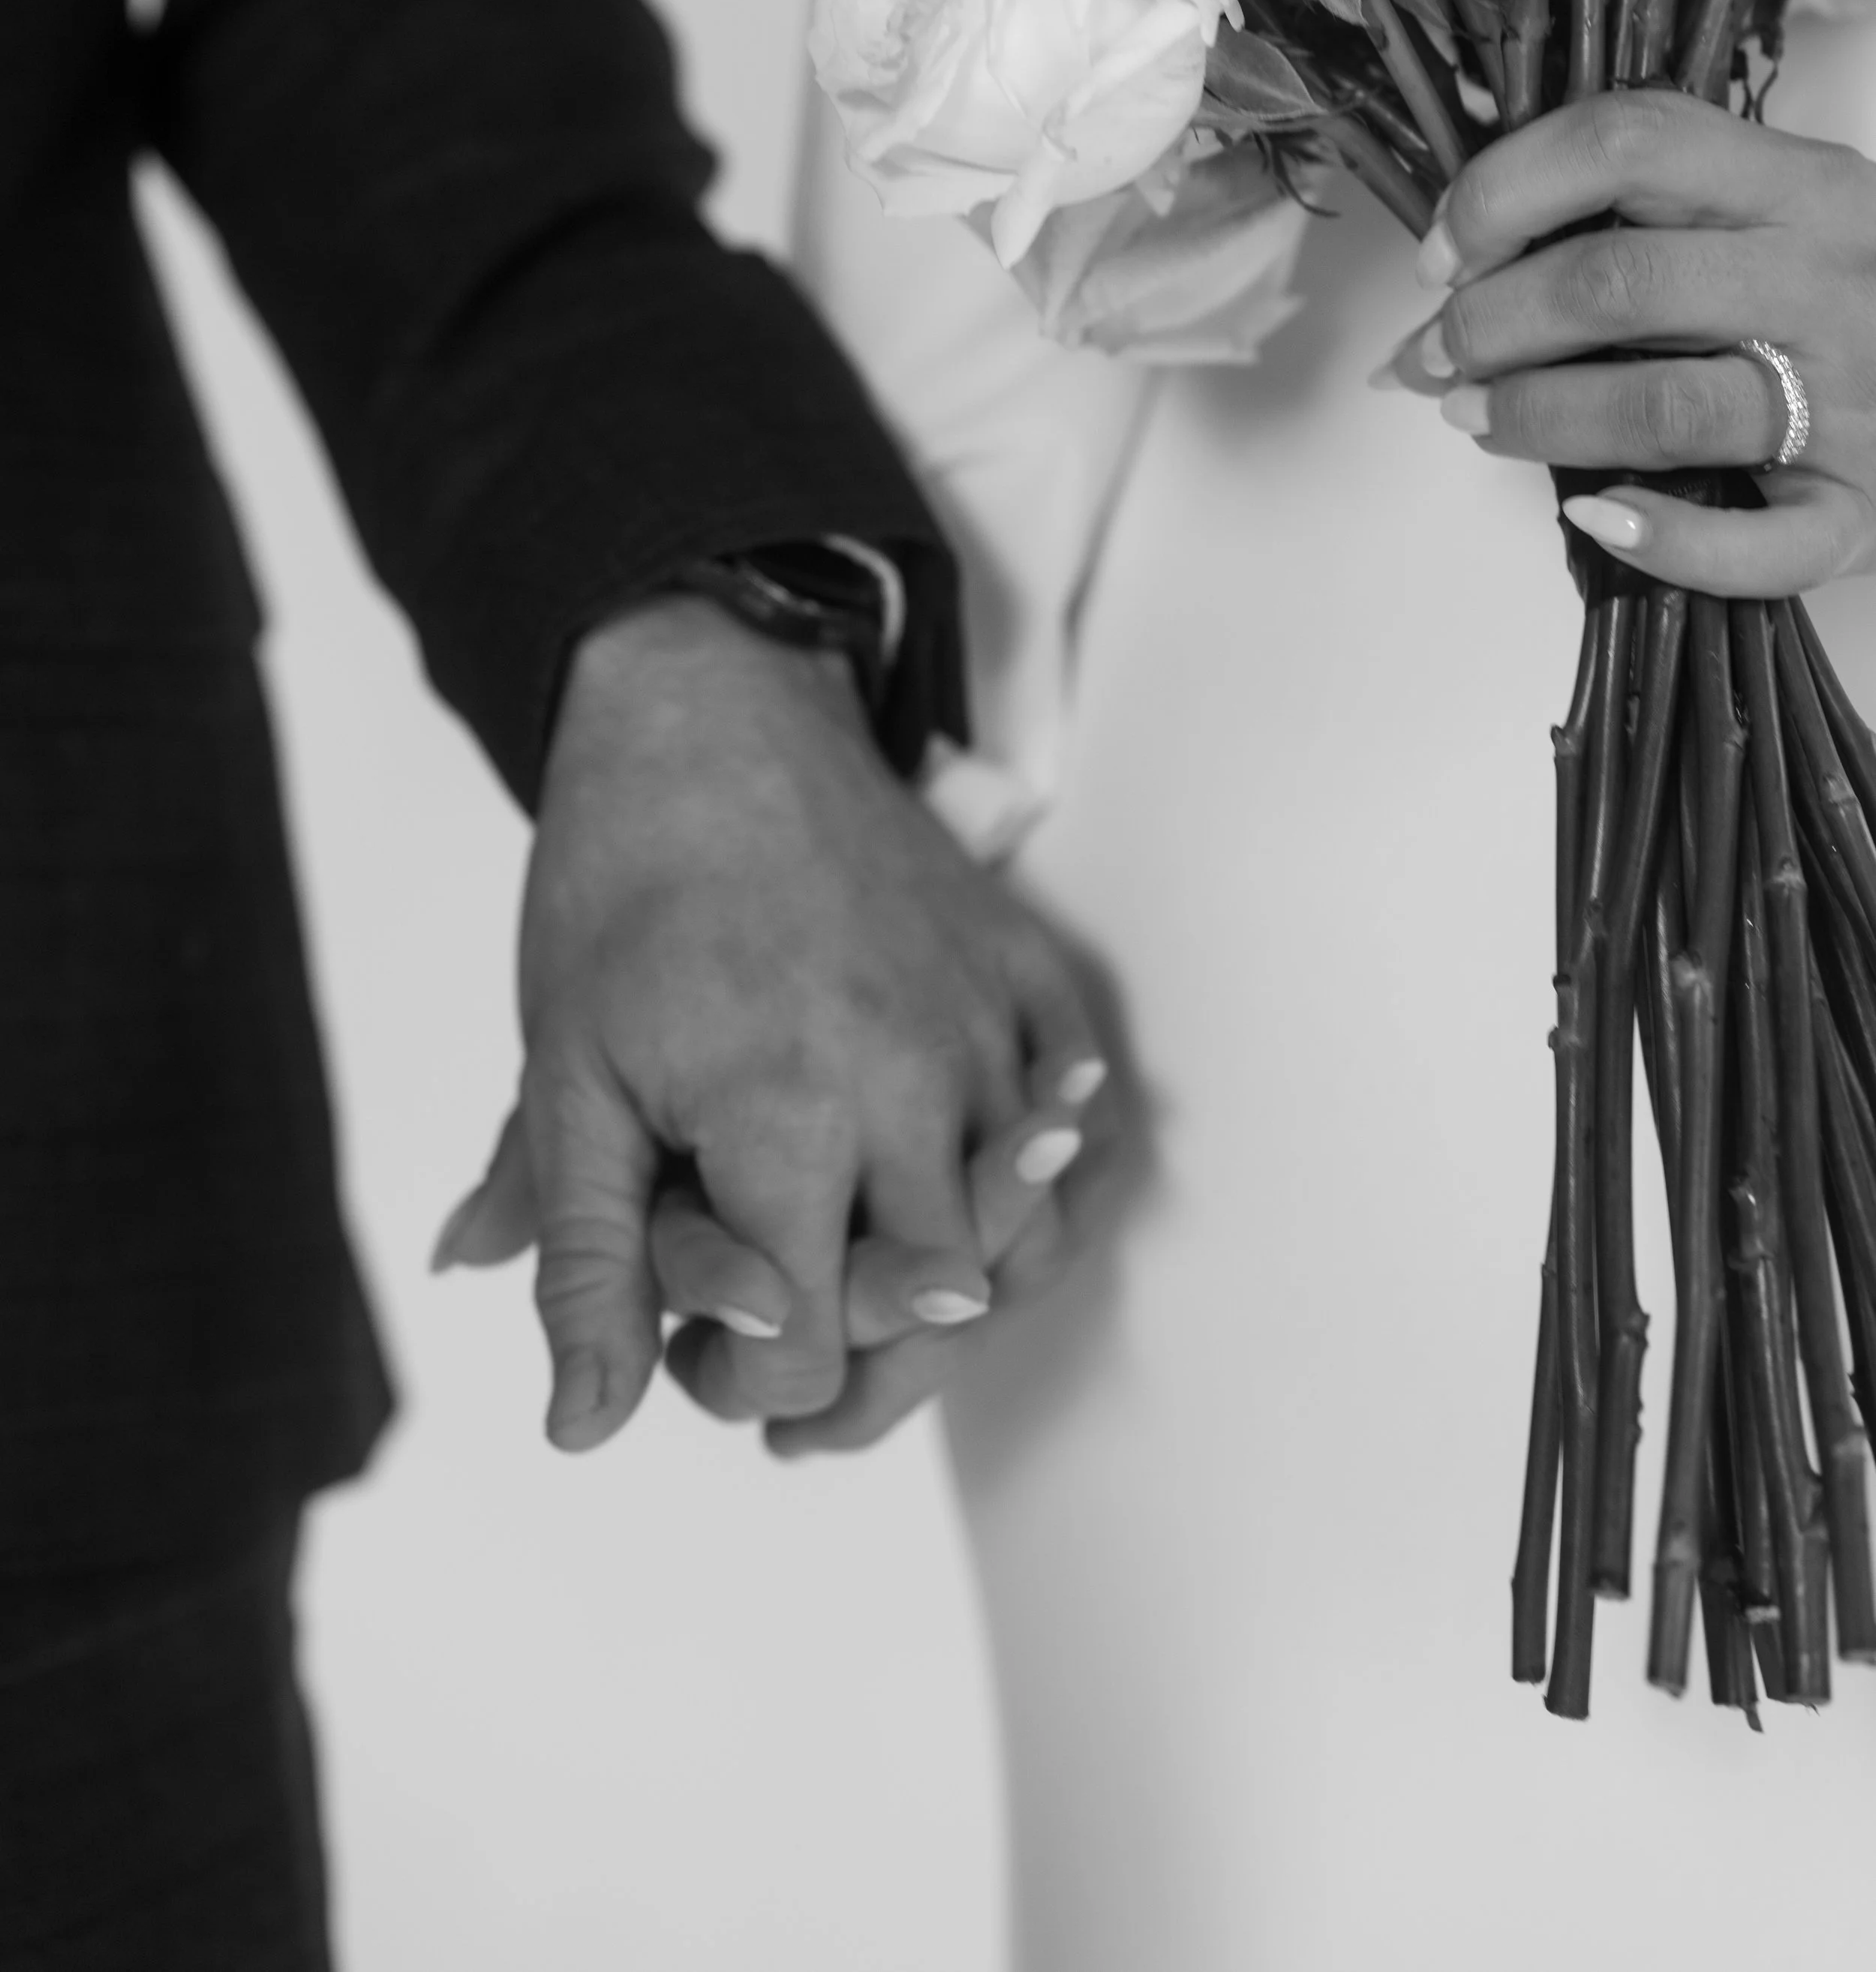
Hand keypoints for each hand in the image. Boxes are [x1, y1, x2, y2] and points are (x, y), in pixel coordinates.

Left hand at [432, 595, 1104, 1450]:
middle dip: (852, 1374)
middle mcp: (915, 1078)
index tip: (688, 1355)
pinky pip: (1085, 1132)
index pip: (806, 1343)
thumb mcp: (567, 1081)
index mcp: (787, 1113)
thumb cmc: (621, 893)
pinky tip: (970, 1215)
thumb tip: (582, 1430)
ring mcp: (989, 1022)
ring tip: (866, 1313)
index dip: (736, 1385)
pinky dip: (1045, 1198)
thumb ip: (584, 1262)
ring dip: (955, 1306)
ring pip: (1030, 1240)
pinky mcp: (1030, 973)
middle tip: (773, 1372)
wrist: (711, 716)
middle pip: (936, 1315)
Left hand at [1382, 84, 1875, 592]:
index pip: (1626, 142)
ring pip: (1663, 408)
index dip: (1503, 195)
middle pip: (1619, 286)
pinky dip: (1663, 539)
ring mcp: (1854, 400)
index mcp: (1799, 183)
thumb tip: (1449, 264)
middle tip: (1434, 359)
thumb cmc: (1844, 291)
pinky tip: (1596, 515)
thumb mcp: (1774, 211)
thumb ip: (1648, 216)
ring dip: (1538, 418)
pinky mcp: (1862, 510)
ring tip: (1477, 420)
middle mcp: (1828, 279)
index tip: (1441, 255)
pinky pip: (1757, 545)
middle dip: (1489, 326)